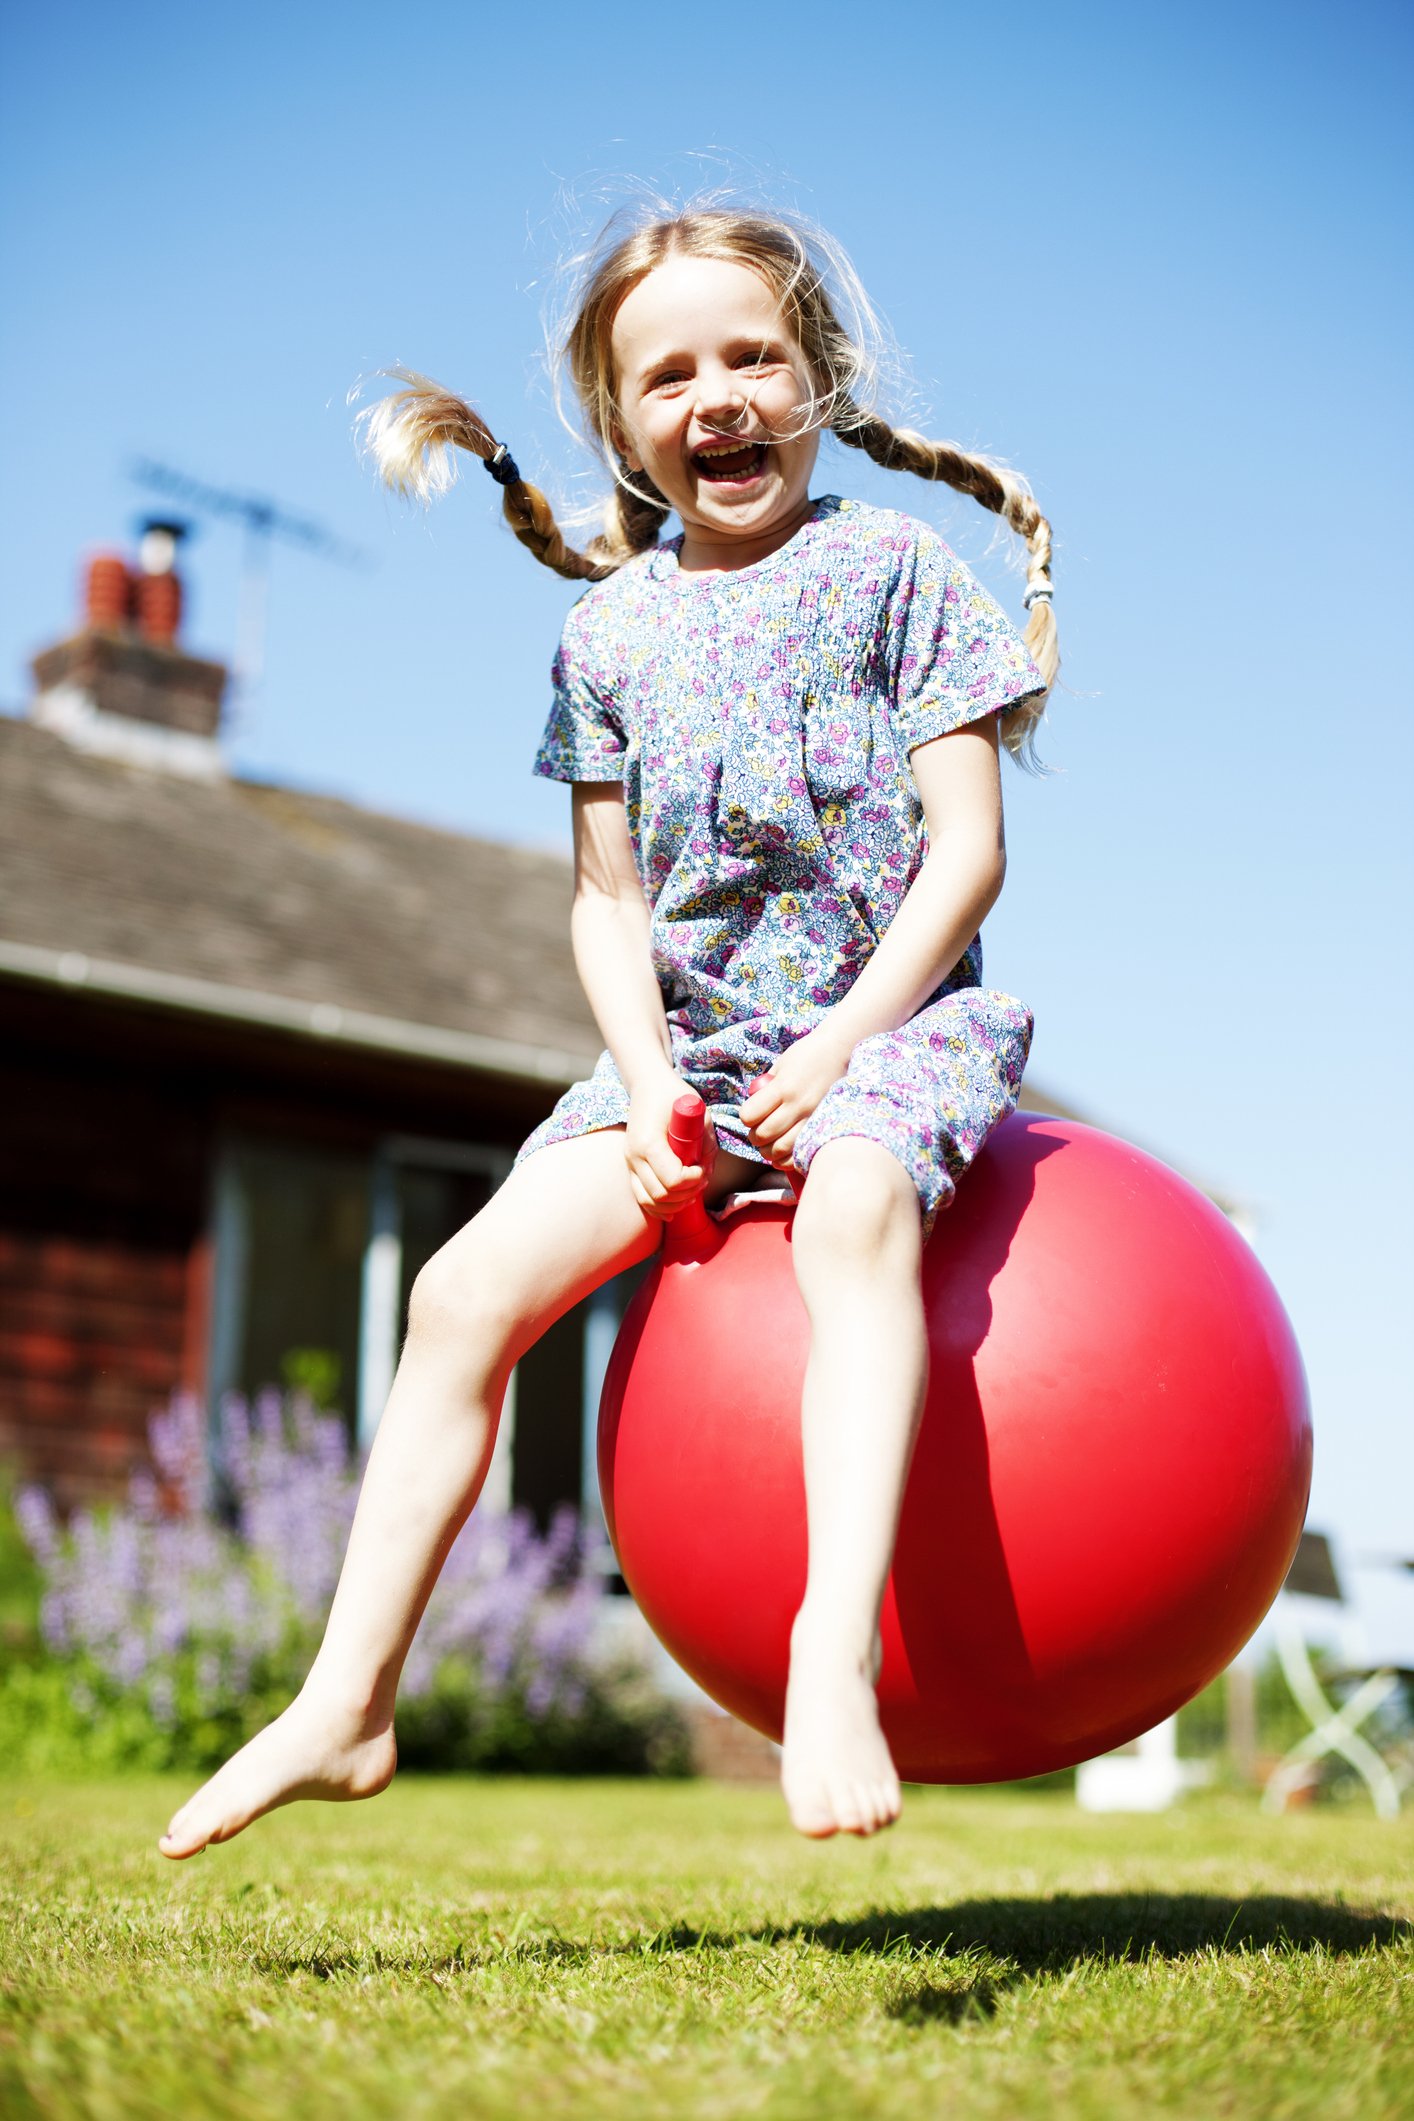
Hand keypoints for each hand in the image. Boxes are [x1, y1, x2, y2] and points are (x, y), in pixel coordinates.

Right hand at [623, 1073, 716, 1220]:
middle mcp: (634, 1156)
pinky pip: (642, 1198)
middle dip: (687, 1193)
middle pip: (661, 1195)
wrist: (648, 1085)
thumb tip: (707, 1170)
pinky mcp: (631, 1168)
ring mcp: (630, 1163)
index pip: (673, 1179)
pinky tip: (676, 1204)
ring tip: (691, 1189)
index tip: (702, 1167)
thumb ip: (707, 1143)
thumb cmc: (674, 1095)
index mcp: (649, 1142)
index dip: (693, 1180)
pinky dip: (660, 1207)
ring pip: (650, 1202)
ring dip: (675, 1203)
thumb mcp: (699, 1112)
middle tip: (701, 1179)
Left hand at [738, 1021, 854, 1168]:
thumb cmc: (808, 1055)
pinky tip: (784, 1151)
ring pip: (781, 1149)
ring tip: (769, 1143)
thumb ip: (766, 1087)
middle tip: (758, 1131)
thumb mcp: (781, 1065)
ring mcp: (813, 1118)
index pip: (750, 1115)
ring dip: (769, 1150)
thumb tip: (754, 1108)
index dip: (746, 1117)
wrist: (842, 1051)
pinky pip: (801, 1153)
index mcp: (783, 1088)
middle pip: (764, 1135)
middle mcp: (798, 1105)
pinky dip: (787, 1158)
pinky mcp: (824, 1126)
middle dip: (755, 1136)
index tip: (750, 1113)